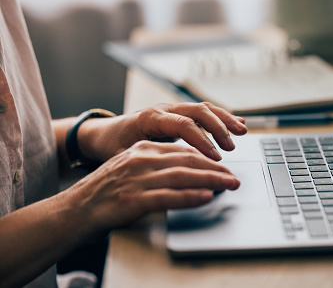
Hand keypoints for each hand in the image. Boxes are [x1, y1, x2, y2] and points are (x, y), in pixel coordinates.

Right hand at [67, 140, 239, 233]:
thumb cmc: (105, 190)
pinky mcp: (133, 199)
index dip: (208, 157)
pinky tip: (206, 197)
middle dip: (216, 168)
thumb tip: (187, 169)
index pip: (183, 149)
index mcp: (143, 148)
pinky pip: (168, 196)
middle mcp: (142, 158)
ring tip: (229, 184)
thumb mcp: (131, 167)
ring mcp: (137, 178)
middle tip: (234, 177)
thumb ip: (157, 164)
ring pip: (183, 175)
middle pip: (188, 160)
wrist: (74, 209)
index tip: (224, 165)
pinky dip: (190, 196)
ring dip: (211, 180)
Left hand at [77, 102, 247, 162]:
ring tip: (242, 131)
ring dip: (225, 120)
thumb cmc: (113, 146)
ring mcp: (173, 109)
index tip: (215, 157)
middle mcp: (164, 109)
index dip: (202, 140)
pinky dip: (222, 118)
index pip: (183, 124)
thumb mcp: (124, 156)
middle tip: (231, 147)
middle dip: (218, 128)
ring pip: (204, 108)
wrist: (105, 133)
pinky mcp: (179, 114)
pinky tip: (238, 124)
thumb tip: (170, 173)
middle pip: (198, 111)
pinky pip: (204, 112)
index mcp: (150, 118)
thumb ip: (147, 161)